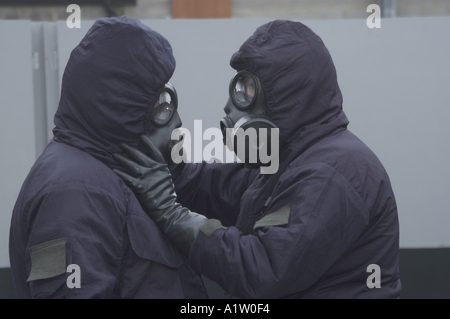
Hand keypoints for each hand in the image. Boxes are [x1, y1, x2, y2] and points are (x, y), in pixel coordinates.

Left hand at [113, 135, 207, 255]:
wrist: (168, 208)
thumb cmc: (167, 195)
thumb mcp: (168, 179)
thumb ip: (160, 171)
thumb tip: (154, 165)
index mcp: (162, 167)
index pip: (154, 151)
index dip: (148, 143)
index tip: (141, 136)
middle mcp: (154, 170)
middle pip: (139, 155)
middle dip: (129, 149)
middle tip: (121, 145)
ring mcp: (147, 177)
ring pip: (131, 165)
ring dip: (122, 159)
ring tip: (114, 155)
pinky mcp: (141, 186)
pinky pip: (127, 177)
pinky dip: (120, 173)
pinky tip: (113, 169)